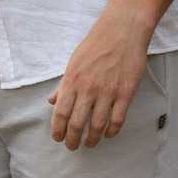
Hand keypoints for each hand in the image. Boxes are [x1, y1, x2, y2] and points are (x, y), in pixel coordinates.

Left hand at [46, 18, 149, 150]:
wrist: (122, 31)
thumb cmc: (95, 45)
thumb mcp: (73, 62)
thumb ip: (63, 85)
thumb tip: (51, 101)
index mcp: (72, 80)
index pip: (60, 113)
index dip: (57, 130)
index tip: (57, 138)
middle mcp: (88, 88)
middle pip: (76, 124)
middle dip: (72, 140)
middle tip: (72, 146)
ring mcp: (107, 92)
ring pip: (96, 126)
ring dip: (91, 140)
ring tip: (89, 144)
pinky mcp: (126, 93)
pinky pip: (117, 120)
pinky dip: (111, 132)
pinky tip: (107, 134)